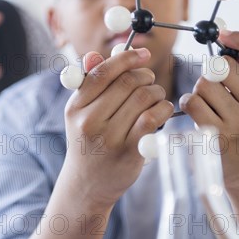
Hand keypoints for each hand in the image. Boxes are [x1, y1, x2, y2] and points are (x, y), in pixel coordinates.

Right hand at [62, 49, 173, 208]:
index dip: (127, 58)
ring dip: (157, 92)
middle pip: (127, 82)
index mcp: (75, 107)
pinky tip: (162, 111)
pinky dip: (163, 109)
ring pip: (144, 97)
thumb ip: (88, 83)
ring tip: (155, 98)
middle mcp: (89, 122)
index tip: (143, 53)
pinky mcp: (129, 153)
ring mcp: (109, 139)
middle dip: (145, 76)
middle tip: (150, 80)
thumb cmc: (87, 142)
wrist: (87, 185)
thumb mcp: (80, 114)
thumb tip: (94, 55)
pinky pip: (153, 118)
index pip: (103, 72)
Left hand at [180, 30, 238, 202]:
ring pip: (204, 84)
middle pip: (222, 68)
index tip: (225, 34)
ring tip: (206, 105)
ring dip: (197, 91)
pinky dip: (188, 102)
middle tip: (212, 89)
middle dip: (210, 74)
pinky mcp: (217, 135)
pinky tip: (195, 112)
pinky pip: (192, 102)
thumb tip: (230, 45)